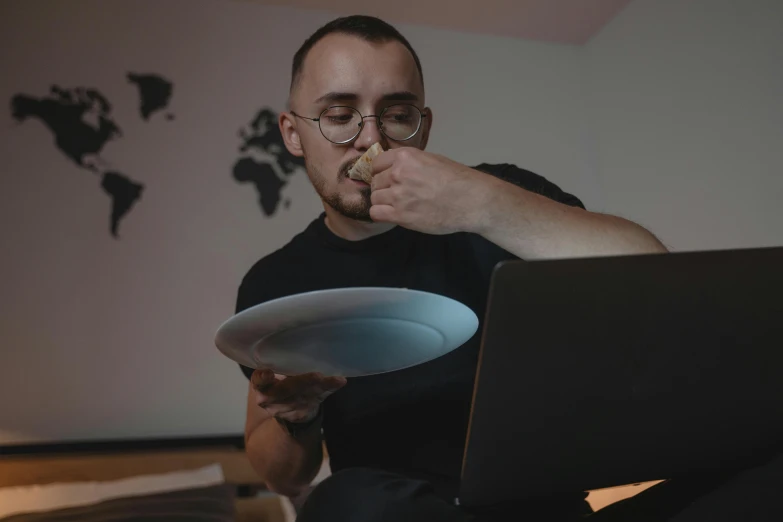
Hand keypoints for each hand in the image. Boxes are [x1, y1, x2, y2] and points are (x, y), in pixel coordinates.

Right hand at [251, 369, 345, 423]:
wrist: (286, 409)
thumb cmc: (279, 381)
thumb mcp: (273, 374)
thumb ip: (279, 362)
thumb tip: (298, 337)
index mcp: (262, 386)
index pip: (258, 382)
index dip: (262, 378)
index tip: (267, 373)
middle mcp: (272, 399)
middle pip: (286, 390)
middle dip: (302, 382)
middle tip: (316, 375)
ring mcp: (288, 408)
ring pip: (305, 396)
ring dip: (321, 387)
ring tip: (334, 379)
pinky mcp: (303, 411)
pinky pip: (319, 398)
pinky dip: (330, 388)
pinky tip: (340, 381)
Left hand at [369, 147, 490, 234]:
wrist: (471, 200)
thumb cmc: (458, 180)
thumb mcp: (433, 160)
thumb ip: (411, 163)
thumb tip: (397, 168)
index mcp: (406, 157)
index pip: (377, 162)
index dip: (380, 171)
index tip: (385, 178)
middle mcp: (398, 173)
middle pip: (375, 181)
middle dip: (383, 188)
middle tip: (396, 194)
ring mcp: (398, 195)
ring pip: (374, 198)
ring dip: (383, 202)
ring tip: (397, 205)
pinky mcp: (400, 215)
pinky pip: (376, 213)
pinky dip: (381, 214)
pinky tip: (391, 214)